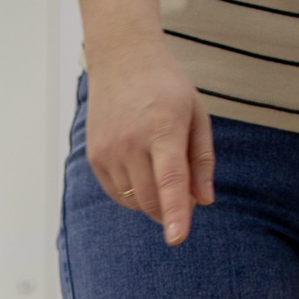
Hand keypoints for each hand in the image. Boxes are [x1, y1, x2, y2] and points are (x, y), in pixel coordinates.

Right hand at [85, 37, 215, 245]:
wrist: (122, 59)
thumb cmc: (167, 87)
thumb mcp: (196, 114)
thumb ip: (202, 160)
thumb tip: (204, 201)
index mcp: (163, 128)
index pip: (170, 180)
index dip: (176, 212)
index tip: (178, 239)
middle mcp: (131, 142)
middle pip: (151, 199)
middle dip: (171, 209)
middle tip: (186, 195)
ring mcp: (108, 150)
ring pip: (134, 201)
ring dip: (152, 200)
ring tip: (161, 168)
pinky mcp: (94, 157)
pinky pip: (117, 193)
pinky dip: (133, 194)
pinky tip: (142, 170)